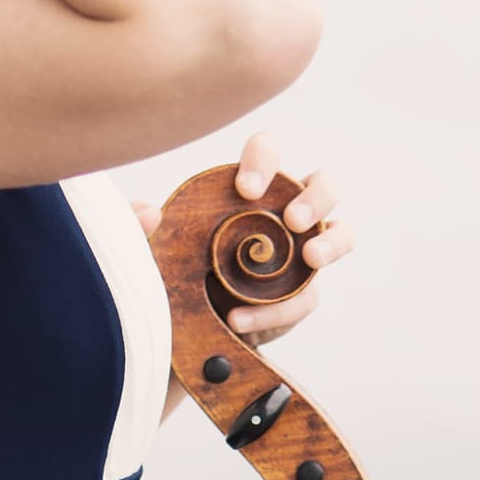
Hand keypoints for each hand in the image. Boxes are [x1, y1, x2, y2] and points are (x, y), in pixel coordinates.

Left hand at [132, 134, 350, 339]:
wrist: (176, 328)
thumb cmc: (167, 269)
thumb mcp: (144, 247)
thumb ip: (136, 227)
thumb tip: (149, 212)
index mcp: (247, 187)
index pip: (267, 151)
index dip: (264, 160)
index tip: (245, 190)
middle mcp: (282, 212)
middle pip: (324, 183)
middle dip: (316, 196)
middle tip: (293, 219)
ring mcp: (300, 253)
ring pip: (342, 232)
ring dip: (333, 242)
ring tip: (311, 258)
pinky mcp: (301, 295)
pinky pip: (309, 297)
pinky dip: (280, 310)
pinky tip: (242, 319)